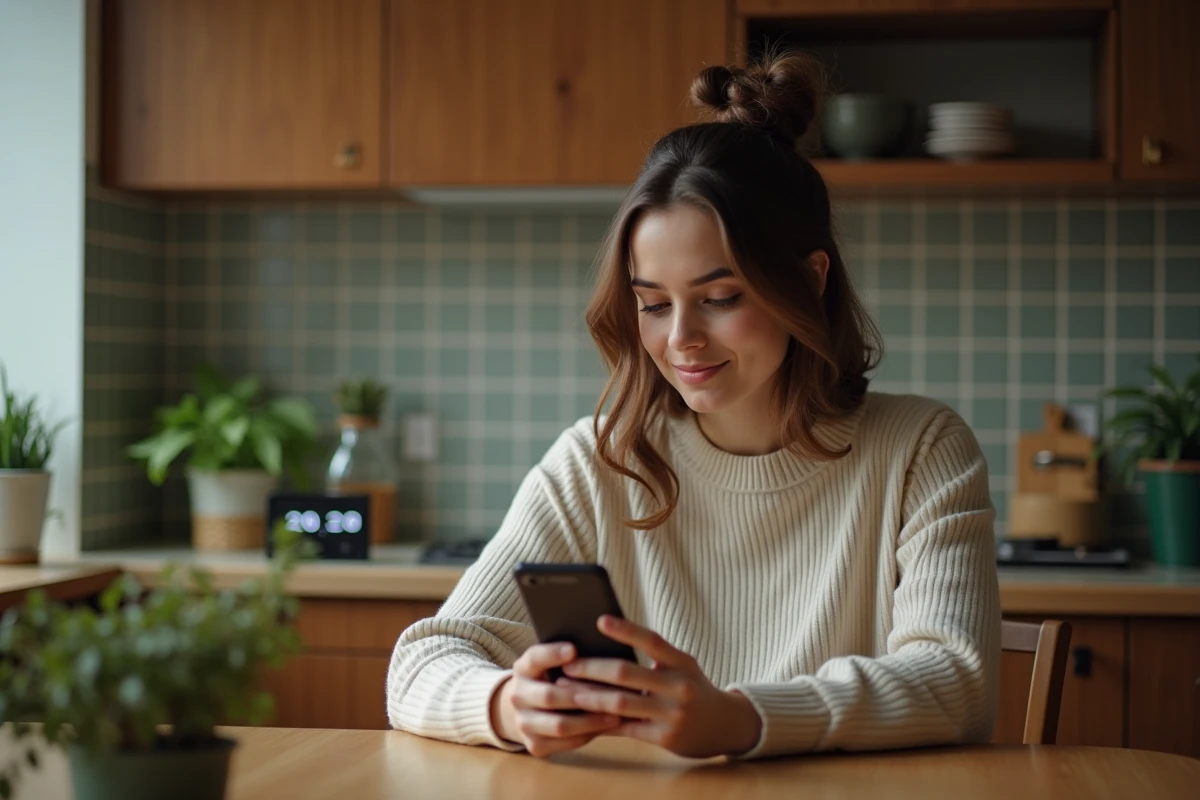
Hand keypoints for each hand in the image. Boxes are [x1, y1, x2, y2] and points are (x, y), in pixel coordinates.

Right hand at [489, 642, 622, 757]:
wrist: (525, 710)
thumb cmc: (550, 679)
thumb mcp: (550, 664)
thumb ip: (568, 657)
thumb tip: (601, 649)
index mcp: (523, 669)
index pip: (534, 658)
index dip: (552, 654)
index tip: (574, 649)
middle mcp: (517, 696)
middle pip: (549, 696)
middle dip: (582, 695)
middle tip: (612, 692)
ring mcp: (523, 723)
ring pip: (560, 725)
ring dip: (590, 721)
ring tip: (615, 714)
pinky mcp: (534, 745)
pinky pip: (565, 742)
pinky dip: (588, 735)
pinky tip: (605, 727)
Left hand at [556, 615, 762, 757]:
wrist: (726, 725)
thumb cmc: (694, 688)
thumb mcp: (683, 666)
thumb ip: (655, 656)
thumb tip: (609, 643)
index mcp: (681, 661)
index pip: (651, 640)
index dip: (625, 630)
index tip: (599, 620)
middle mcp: (678, 685)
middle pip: (626, 673)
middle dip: (592, 669)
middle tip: (567, 665)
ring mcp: (672, 713)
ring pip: (621, 703)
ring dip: (590, 696)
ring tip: (567, 691)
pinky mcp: (665, 738)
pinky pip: (626, 729)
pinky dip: (602, 723)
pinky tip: (583, 718)